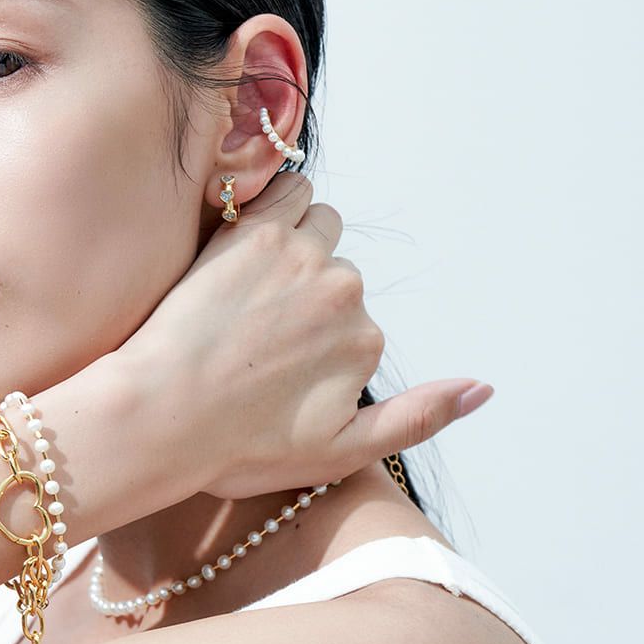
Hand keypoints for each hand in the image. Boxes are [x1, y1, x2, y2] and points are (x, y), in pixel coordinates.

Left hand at [116, 173, 490, 498]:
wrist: (158, 419)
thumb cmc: (236, 447)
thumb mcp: (339, 454)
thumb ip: (417, 419)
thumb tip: (485, 388)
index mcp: (365, 341)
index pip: (353, 318)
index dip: (312, 336)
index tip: (267, 360)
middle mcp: (344, 293)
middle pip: (337, 269)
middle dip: (303, 290)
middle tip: (248, 325)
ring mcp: (300, 258)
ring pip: (317, 223)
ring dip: (292, 241)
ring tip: (243, 285)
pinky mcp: (253, 233)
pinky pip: (286, 188)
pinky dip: (274, 201)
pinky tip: (241, 236)